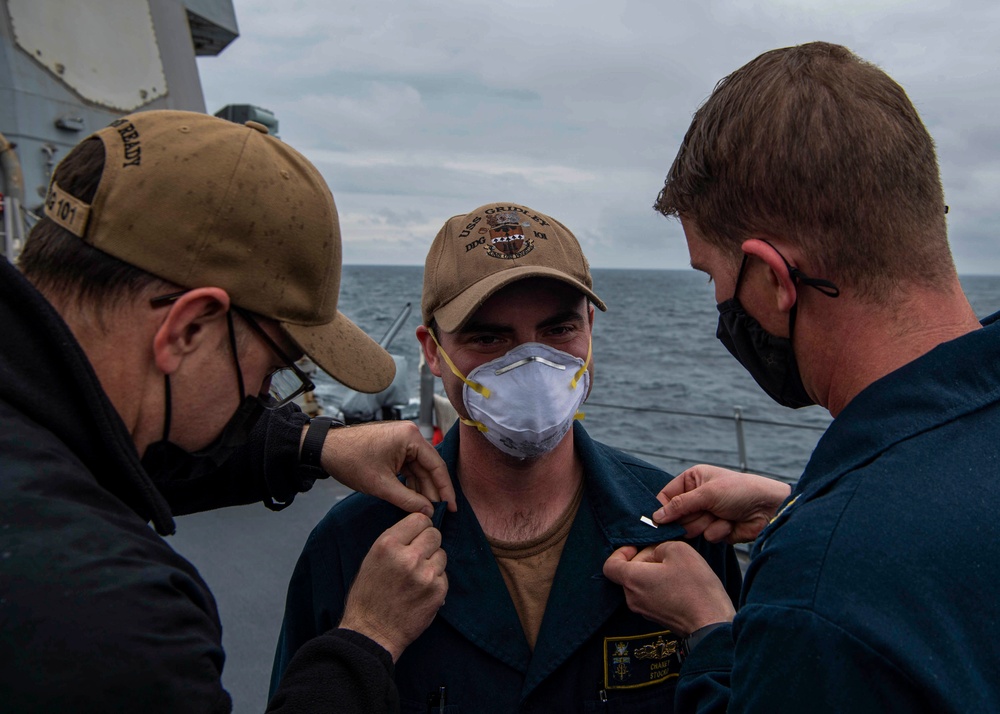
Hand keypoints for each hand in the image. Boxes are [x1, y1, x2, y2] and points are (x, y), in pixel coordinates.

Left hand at [312, 420, 456, 515]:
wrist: (325, 449)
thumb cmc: (351, 461)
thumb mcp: (381, 485)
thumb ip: (408, 500)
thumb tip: (428, 512)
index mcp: (411, 437)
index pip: (436, 466)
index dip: (445, 489)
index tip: (451, 507)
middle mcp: (410, 435)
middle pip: (429, 467)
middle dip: (432, 491)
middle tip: (437, 513)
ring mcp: (402, 441)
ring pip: (419, 469)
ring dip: (421, 489)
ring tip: (424, 510)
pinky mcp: (393, 448)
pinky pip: (408, 467)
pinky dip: (410, 483)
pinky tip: (412, 499)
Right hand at [338, 513, 447, 660]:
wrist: (372, 633)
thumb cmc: (368, 597)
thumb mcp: (372, 560)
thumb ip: (395, 541)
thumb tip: (420, 527)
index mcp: (388, 545)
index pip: (420, 518)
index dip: (420, 527)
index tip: (417, 535)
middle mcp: (408, 557)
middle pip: (435, 534)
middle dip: (428, 543)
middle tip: (418, 556)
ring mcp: (425, 575)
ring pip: (442, 554)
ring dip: (433, 563)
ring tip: (417, 577)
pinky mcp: (437, 591)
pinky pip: (444, 575)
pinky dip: (436, 582)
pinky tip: (421, 592)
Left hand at [603, 541, 734, 635]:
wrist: (711, 625)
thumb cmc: (695, 588)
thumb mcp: (679, 550)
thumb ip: (659, 546)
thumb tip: (655, 554)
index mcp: (632, 580)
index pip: (610, 565)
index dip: (620, 552)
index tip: (636, 546)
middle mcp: (633, 598)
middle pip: (628, 573)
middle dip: (644, 559)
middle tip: (665, 554)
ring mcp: (644, 611)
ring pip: (640, 584)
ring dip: (653, 573)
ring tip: (676, 570)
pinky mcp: (657, 618)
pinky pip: (651, 596)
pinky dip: (659, 586)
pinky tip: (680, 584)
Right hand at [652, 465, 790, 542]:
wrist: (769, 509)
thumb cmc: (740, 491)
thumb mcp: (707, 493)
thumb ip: (680, 505)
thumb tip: (656, 517)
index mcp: (692, 480)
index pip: (666, 496)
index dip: (662, 509)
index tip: (658, 522)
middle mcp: (697, 496)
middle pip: (676, 516)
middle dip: (691, 518)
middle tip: (706, 512)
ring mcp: (707, 514)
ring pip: (691, 529)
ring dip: (706, 524)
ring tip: (722, 515)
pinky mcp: (717, 529)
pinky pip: (707, 537)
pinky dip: (718, 531)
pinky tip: (731, 523)